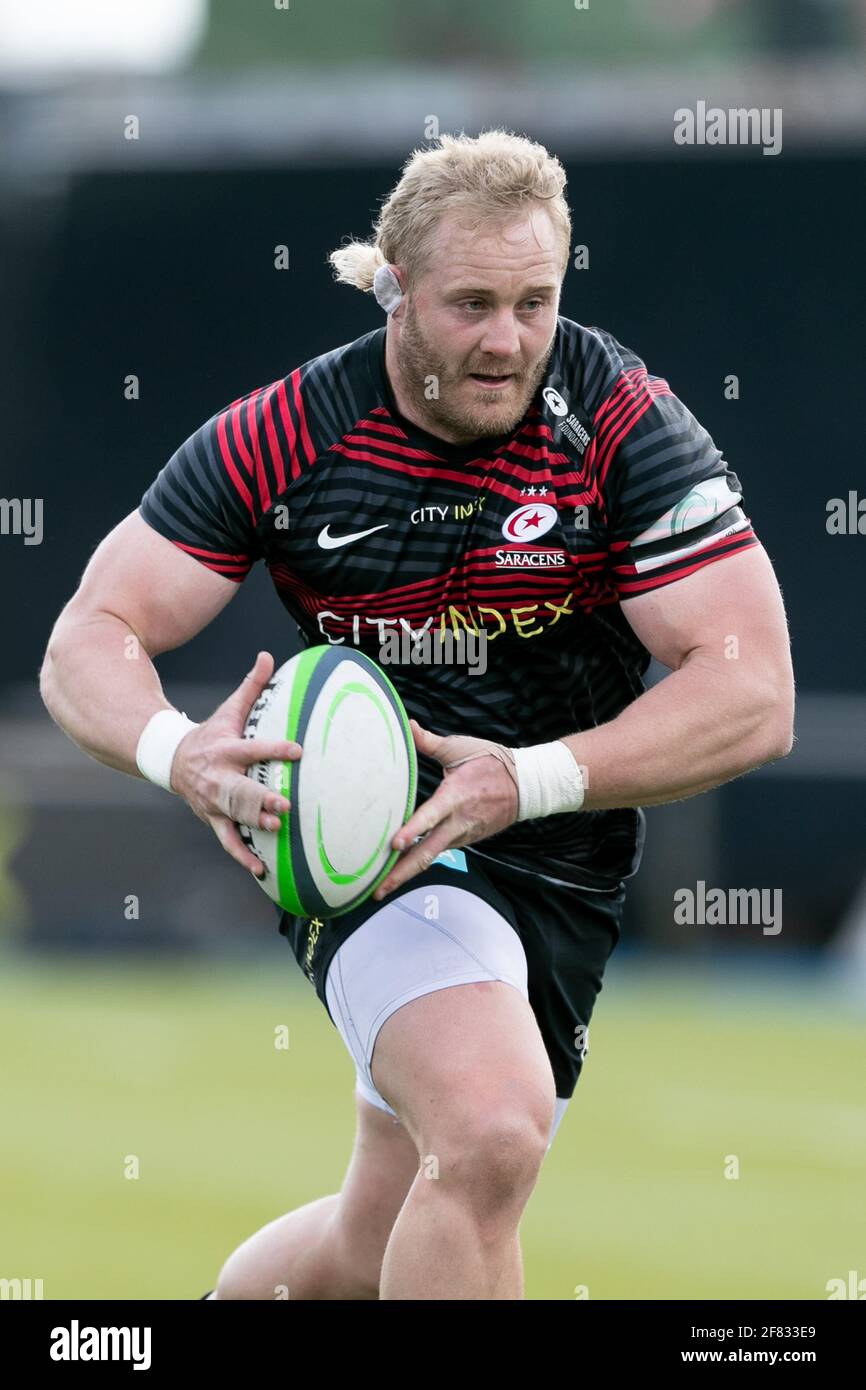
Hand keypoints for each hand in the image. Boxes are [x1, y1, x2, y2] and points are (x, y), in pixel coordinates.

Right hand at [170, 651, 301, 876]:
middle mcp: (219, 778)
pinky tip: (261, 869)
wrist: (170, 760)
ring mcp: (214, 801)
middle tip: (284, 805)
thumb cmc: (210, 734)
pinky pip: (227, 840)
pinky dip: (242, 856)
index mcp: (226, 749)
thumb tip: (269, 655)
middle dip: (261, 798)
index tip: (298, 750)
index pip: (253, 748)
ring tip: (276, 831)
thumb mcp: (228, 709)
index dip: (274, 749)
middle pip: (241, 789)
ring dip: (254, 824)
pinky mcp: (212, 818)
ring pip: (234, 816)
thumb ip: (252, 686)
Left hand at [372, 719, 518, 899]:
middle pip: (426, 853)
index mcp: (455, 796)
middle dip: (400, 873)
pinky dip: (419, 862)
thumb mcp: (460, 748)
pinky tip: (400, 869)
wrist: (525, 785)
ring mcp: (462, 835)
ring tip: (380, 887)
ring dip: (406, 873)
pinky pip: (439, 852)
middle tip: (376, 890)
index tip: (394, 844)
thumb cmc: (491, 763)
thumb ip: (429, 742)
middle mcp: (458, 822)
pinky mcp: (465, 840)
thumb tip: (408, 725)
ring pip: (431, 857)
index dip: (413, 830)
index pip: (431, 816)